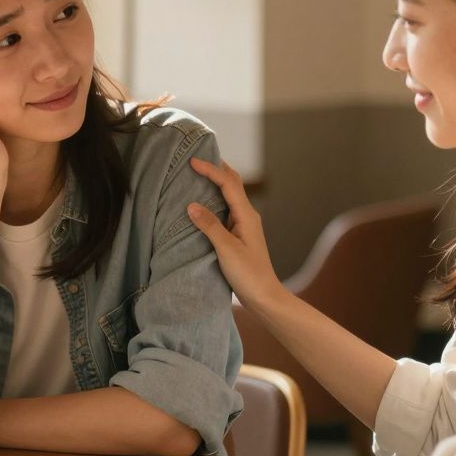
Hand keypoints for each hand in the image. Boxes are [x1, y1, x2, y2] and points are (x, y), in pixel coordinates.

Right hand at [187, 158, 287, 311]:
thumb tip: (191, 205)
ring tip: (197, 174)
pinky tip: (202, 203)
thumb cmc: (248, 274)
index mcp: (247, 215)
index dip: (211, 169)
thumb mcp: (226, 249)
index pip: (228, 183)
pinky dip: (214, 200)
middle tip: (197, 159)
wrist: (264, 296)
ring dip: (215, 182)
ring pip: (229, 195)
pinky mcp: (239, 234)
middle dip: (217, 168)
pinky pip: (225, 209)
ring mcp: (244, 224)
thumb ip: (210, 226)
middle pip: (233, 183)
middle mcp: (247, 215)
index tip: (192, 161)